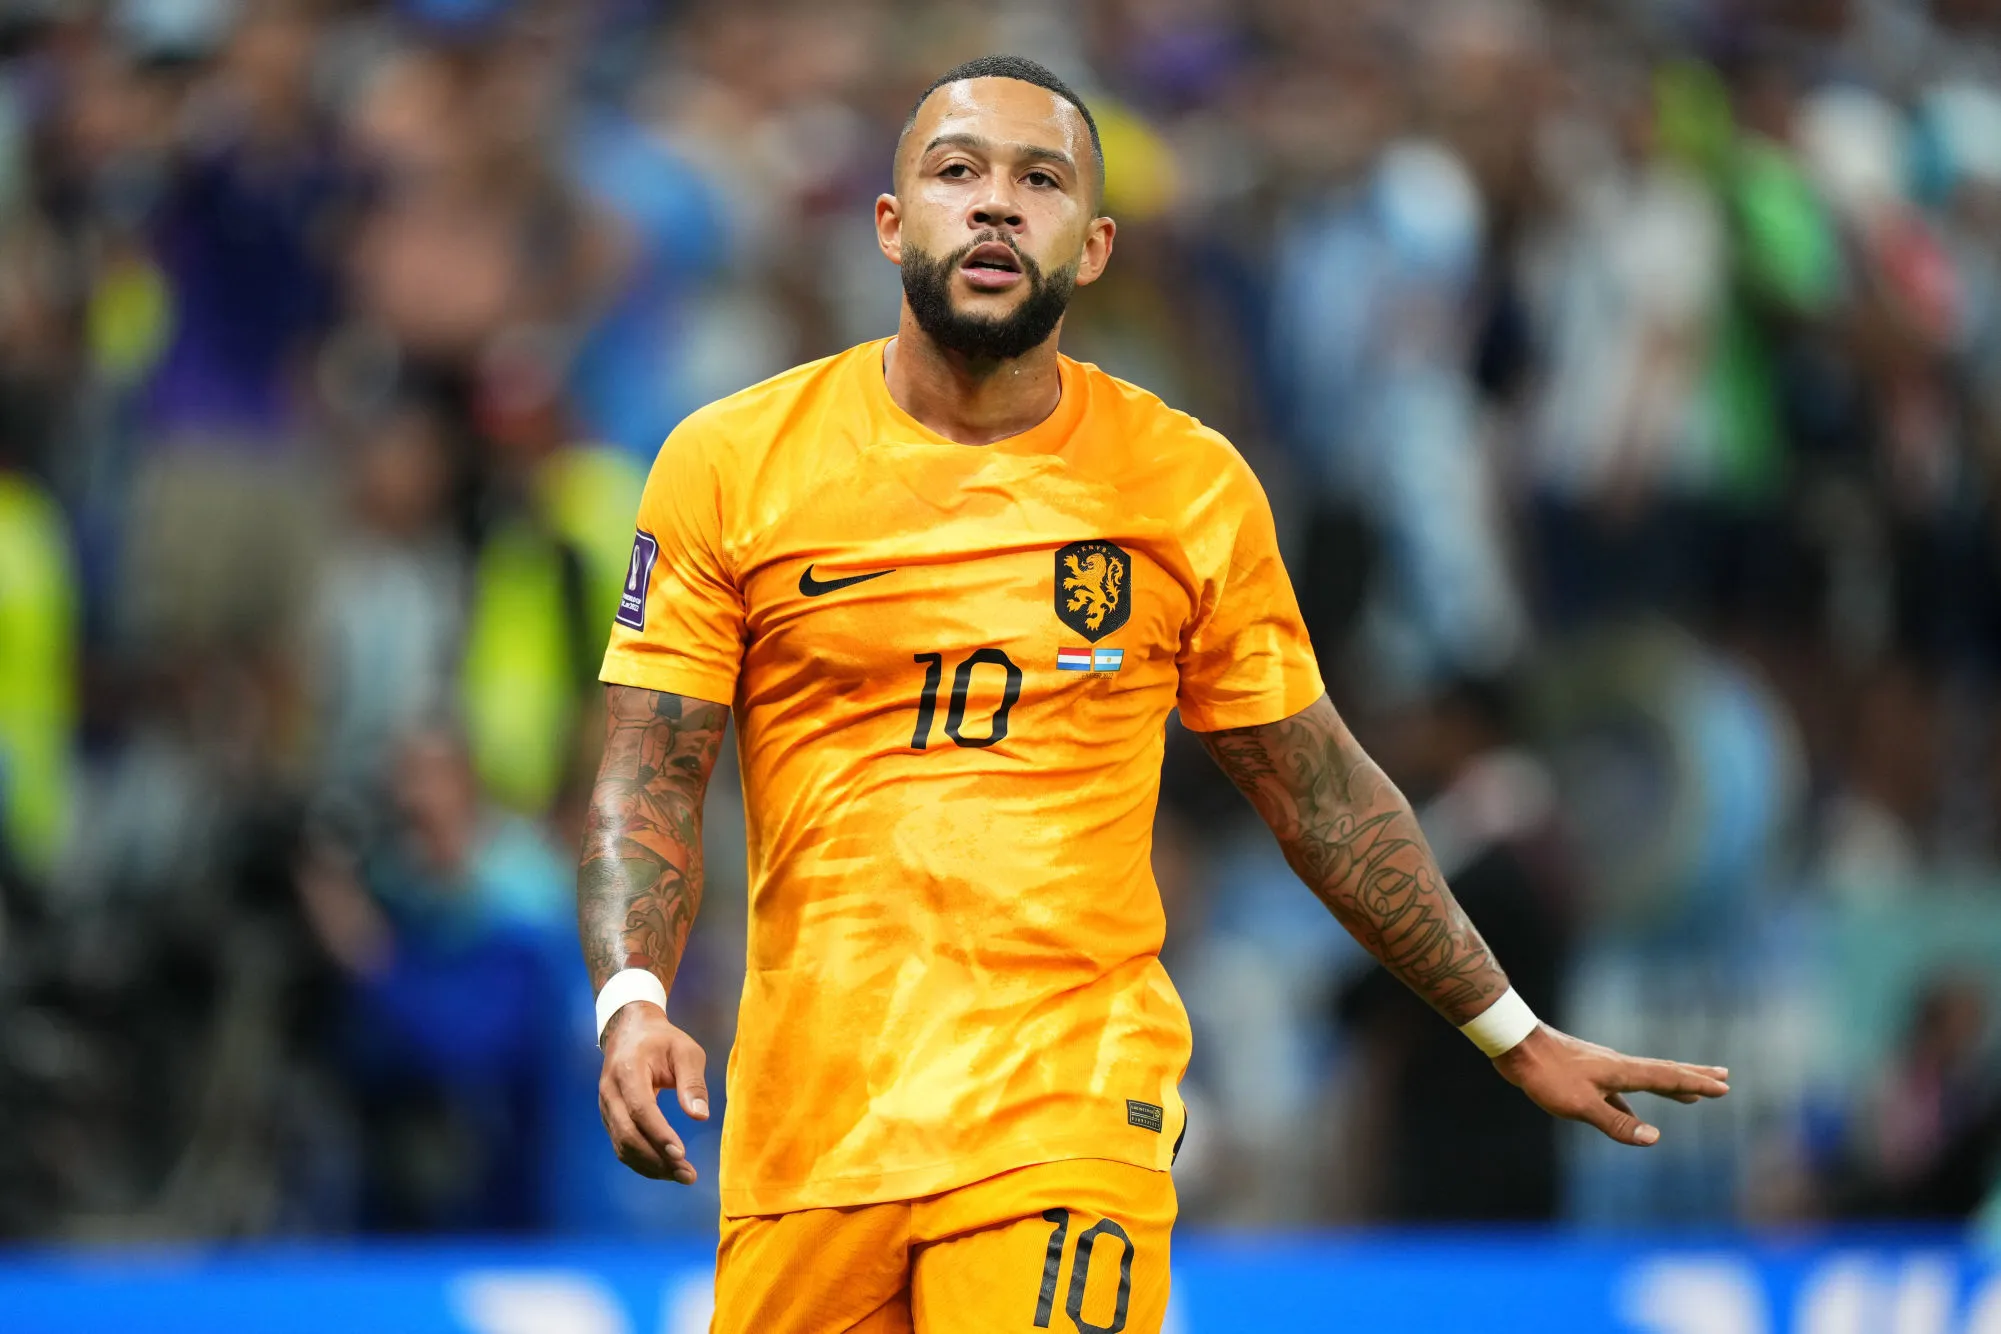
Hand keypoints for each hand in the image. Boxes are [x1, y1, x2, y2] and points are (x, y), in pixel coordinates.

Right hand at [598, 1002, 709, 1182]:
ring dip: (650, 1166)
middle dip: (657, 1158)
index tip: (681, 1154)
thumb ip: (693, 1081)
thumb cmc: (662, 1041)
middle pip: (628, 1134)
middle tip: (687, 1175)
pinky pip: (621, 1146)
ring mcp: (606, 1107)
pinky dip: (641, 1161)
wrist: (629, 1032)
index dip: (659, 1134)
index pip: (640, 1109)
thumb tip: (700, 1116)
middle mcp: (610, 1092)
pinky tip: (664, 1169)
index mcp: (627, 1070)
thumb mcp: (685, 1050)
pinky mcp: (610, 1118)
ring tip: (681, 1176)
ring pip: (622, 1145)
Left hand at [1494, 1024, 1728, 1145]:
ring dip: (1669, 1086)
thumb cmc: (1546, 1075)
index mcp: (1622, 1071)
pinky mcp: (1585, 1075)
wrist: (1514, 1046)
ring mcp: (1601, 1069)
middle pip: (1664, 1072)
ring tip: (1690, 1094)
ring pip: (1644, 1080)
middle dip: (1693, 1077)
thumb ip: (1617, 1122)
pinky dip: (1635, 1101)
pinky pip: (1620, 1091)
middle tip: (1723, 1076)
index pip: (1668, 1079)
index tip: (1725, 1087)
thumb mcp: (1580, 1105)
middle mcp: (1617, 1066)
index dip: (1696, 1084)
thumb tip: (1655, 1138)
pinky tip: (1633, 1112)